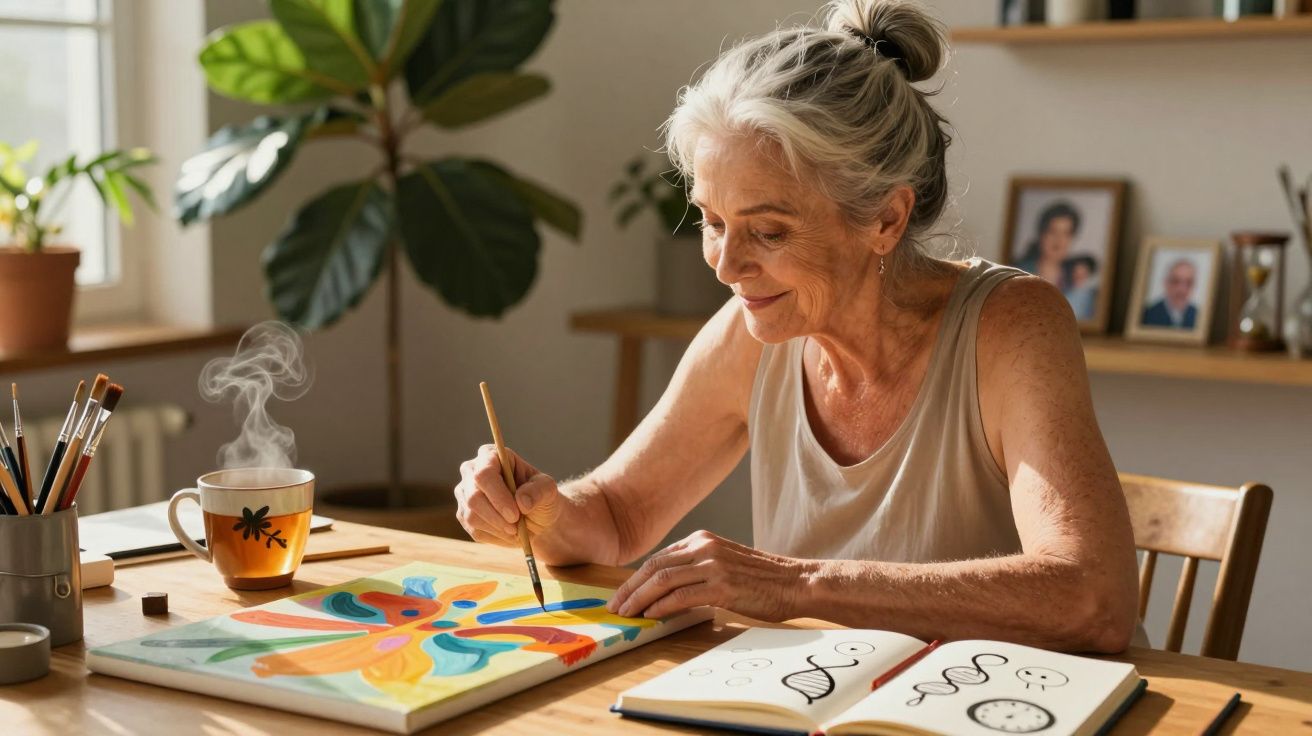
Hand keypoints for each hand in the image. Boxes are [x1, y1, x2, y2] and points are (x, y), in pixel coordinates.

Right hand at [455, 444, 560, 545]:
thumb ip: (539, 491)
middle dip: (497, 516)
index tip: (515, 514)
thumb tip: (522, 501)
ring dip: (498, 528)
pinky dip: (495, 536)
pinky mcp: (464, 515)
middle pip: (474, 497)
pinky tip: (508, 532)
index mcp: (490, 455)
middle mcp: (471, 471)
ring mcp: (465, 494)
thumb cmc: (539, 495)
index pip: (484, 473)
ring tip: (517, 529)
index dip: (498, 495)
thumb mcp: (548, 489)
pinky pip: (474, 530)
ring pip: (472, 516)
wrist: (535, 516)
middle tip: (516, 527)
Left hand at [606, 530, 806, 620]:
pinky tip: (651, 616)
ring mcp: (713, 565)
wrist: (796, 583)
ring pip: (663, 579)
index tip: (623, 594)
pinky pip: (681, 595)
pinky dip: (661, 606)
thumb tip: (667, 590)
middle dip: (630, 588)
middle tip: (615, 606)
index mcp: (703, 539)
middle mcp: (705, 547)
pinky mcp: (722, 585)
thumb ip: (698, 569)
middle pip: (654, 566)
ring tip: (628, 614)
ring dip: (640, 598)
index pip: (659, 557)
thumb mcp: (724, 563)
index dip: (637, 578)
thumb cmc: (762, 580)